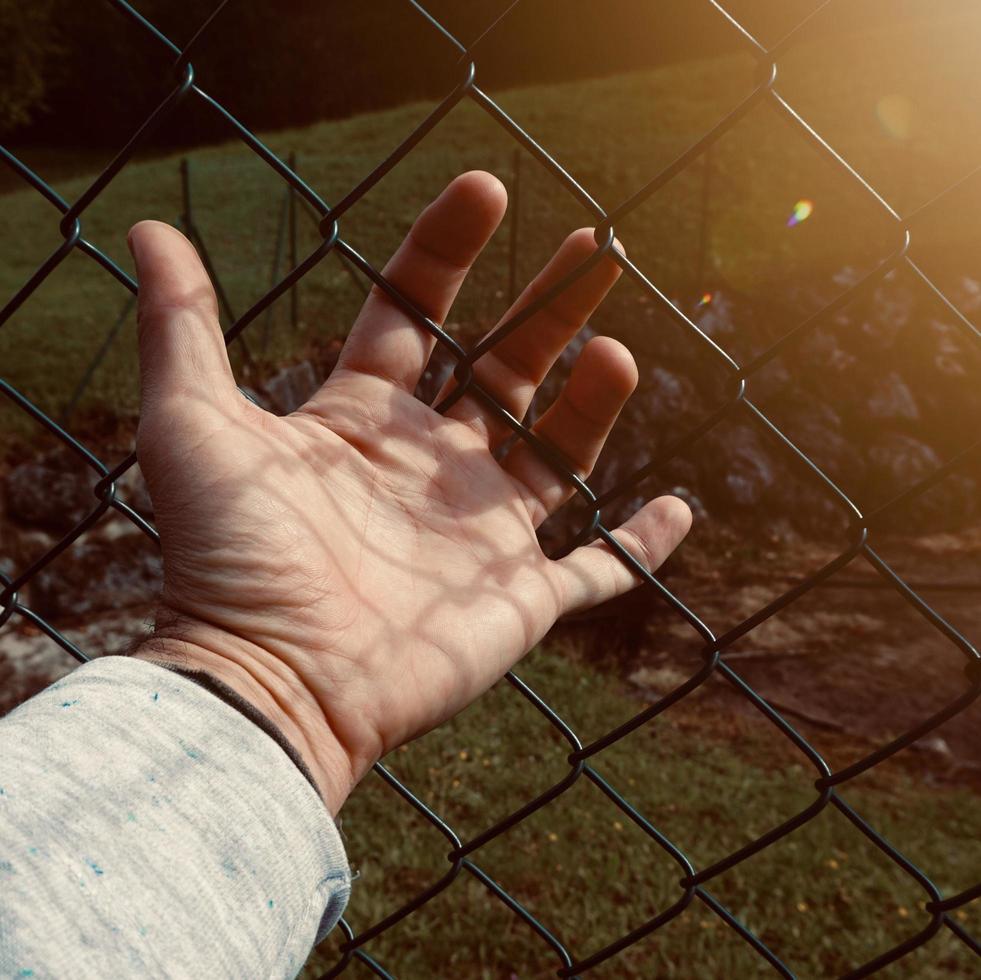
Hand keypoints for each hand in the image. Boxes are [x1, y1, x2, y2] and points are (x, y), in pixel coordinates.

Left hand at [128, 171, 690, 813]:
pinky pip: (598, 570)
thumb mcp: (193, 425)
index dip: (447, 248)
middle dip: (547, 306)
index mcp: (362, 420)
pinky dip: (641, 546)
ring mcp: (479, 533)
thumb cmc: (229, 558)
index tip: (486, 188)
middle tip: (597, 246)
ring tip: (617, 350)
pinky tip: (679, 508)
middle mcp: (428, 468)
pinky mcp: (520, 598)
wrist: (270, 682)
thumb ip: (182, 328)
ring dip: (594, 403)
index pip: (415, 313)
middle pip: (503, 368)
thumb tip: (148, 227)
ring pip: (557, 454)